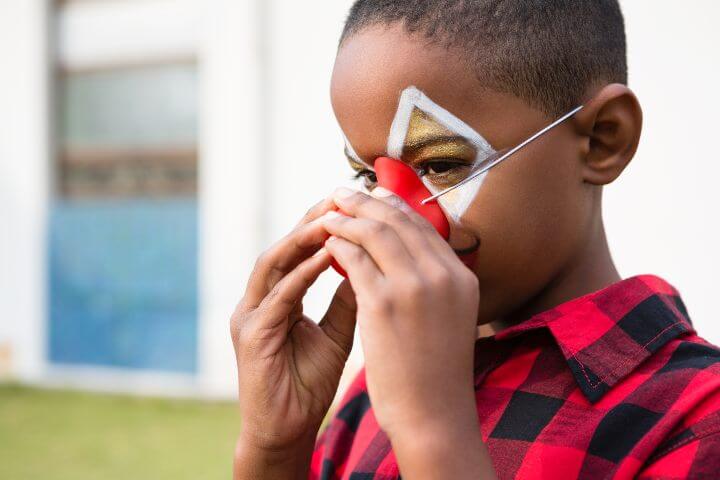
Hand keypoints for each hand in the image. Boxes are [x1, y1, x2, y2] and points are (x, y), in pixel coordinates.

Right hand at [231, 197, 356, 471]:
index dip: (325, 226)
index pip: (300, 251)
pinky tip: (328, 255)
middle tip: (342, 197)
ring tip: (334, 217)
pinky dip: (303, 273)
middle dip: (312, 221)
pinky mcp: (252, 335)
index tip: (356, 206)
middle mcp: (259, 300)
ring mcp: (251, 315)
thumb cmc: (309, 382)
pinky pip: (279, 296)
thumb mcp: (337, 332)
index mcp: (278, 298)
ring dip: (304, 237)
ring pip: (274, 262)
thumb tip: (372, 263)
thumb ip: (349, 298)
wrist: (286, 429)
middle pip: (285, 247)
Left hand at [321, 187, 480, 441]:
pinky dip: (338, 245)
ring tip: (328, 215)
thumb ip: (435, 284)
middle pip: (399, 221)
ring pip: (375, 233)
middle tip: (343, 194)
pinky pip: (355, 259)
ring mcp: (414, 287)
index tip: (373, 197)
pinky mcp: (384, 304)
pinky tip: (326, 244)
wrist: (434, 415)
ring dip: (347, 218)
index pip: (424, 226)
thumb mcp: (450, 318)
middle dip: (366, 201)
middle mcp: (443, 275)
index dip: (394, 206)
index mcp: (461, 277)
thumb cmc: (436, 371)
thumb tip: (407, 256)